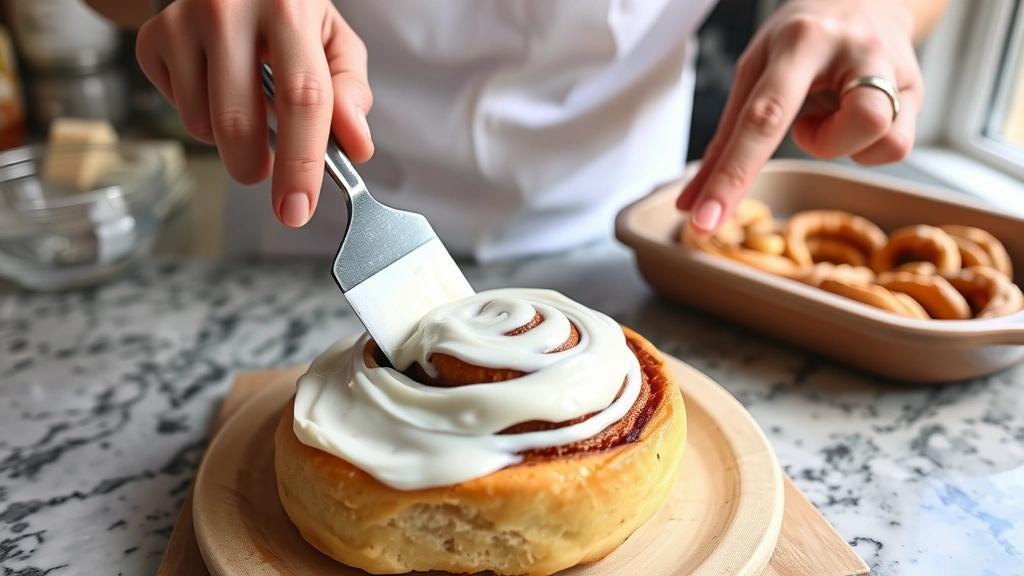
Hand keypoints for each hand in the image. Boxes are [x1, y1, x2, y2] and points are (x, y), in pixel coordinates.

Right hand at [136, 0, 373, 226]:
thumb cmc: (289, 12)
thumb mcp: (332, 39)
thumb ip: (351, 91)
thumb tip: (357, 146)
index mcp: (288, 8)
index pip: (302, 98)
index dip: (302, 163)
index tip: (297, 210)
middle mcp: (229, 9)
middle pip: (239, 122)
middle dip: (255, 168)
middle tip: (268, 171)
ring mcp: (182, 22)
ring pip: (203, 125)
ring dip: (231, 142)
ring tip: (248, 108)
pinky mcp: (151, 37)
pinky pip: (176, 109)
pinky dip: (202, 116)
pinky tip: (217, 86)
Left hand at [677, 0, 921, 233]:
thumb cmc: (802, 38)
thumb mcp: (755, 70)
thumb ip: (725, 139)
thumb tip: (692, 204)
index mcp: (801, 40)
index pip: (762, 118)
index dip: (732, 176)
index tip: (706, 220)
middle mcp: (854, 50)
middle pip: (850, 125)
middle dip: (822, 145)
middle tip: (804, 131)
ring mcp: (894, 69)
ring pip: (881, 139)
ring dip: (843, 143)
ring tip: (830, 113)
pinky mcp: (918, 91)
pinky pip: (895, 147)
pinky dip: (866, 146)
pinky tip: (854, 117)